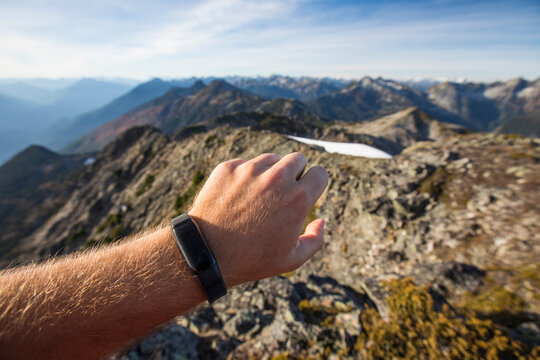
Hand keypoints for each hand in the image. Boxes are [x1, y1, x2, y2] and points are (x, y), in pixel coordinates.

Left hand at [189, 152, 327, 286]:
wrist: (206, 253)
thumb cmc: (251, 260)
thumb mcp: (291, 260)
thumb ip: (315, 240)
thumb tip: (322, 221)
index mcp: (298, 199)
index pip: (320, 173)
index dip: (315, 183)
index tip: (306, 191)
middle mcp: (277, 179)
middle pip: (298, 159)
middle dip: (295, 173)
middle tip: (283, 192)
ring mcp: (251, 170)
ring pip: (271, 159)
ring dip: (270, 172)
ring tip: (259, 196)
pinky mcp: (229, 168)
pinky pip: (245, 164)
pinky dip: (245, 176)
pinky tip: (237, 197)